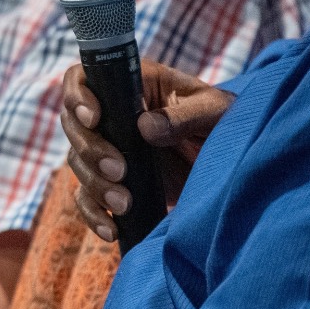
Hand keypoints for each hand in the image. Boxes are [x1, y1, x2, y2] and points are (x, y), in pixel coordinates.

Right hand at [61, 60, 232, 242]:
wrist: (236, 166)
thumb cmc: (228, 123)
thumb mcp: (216, 111)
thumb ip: (186, 115)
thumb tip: (146, 127)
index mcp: (132, 85)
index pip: (83, 78)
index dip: (78, 96)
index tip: (94, 119)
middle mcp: (113, 115)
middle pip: (73, 125)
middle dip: (90, 149)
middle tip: (120, 170)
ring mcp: (111, 150)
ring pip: (77, 162)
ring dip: (94, 184)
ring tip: (124, 203)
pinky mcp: (115, 184)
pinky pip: (88, 198)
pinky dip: (93, 214)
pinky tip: (111, 229)